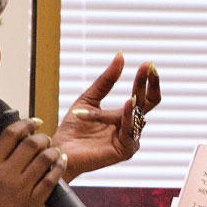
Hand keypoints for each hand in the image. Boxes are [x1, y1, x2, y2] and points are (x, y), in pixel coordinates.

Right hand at [0, 117, 63, 206]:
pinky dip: (60, 166)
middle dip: (42, 137)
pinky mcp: (35, 203)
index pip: (9, 134)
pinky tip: (62, 162)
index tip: (34, 122)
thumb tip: (16, 150)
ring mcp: (21, 189)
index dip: (25, 124)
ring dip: (53, 151)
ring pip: (45, 158)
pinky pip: (52, 178)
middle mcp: (6, 175)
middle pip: (31, 143)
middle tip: (46, 140)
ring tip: (55, 152)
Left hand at [52, 52, 161, 178]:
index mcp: (123, 116)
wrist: (59, 149)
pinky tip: (128, 103)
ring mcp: (129, 140)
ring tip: (134, 85)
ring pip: (138, 115)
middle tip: (147, 67)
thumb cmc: (73, 128)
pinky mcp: (124, 151)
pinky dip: (129, 115)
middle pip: (146, 104)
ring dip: (135, 97)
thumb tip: (120, 56)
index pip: (143, 97)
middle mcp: (130, 128)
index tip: (147, 63)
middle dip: (147, 84)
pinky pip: (129, 131)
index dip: (147, 81)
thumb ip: (106, 81)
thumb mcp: (89, 99)